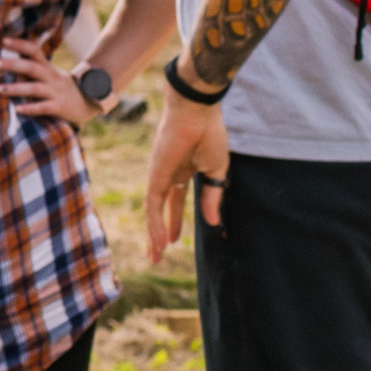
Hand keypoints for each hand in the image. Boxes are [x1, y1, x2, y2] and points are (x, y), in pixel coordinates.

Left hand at [0, 37, 98, 124]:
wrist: (91, 104)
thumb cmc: (61, 88)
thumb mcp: (51, 74)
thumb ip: (32, 68)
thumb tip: (5, 60)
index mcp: (48, 68)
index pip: (34, 51)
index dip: (20, 44)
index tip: (4, 40)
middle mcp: (52, 78)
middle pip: (32, 67)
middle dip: (13, 64)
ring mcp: (56, 92)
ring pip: (35, 88)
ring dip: (16, 88)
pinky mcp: (60, 108)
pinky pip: (43, 108)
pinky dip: (30, 108)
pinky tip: (16, 109)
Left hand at [145, 92, 229, 264]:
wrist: (197, 114)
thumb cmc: (210, 135)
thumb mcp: (216, 172)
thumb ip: (212, 197)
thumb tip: (212, 223)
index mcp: (184, 171)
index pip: (176, 202)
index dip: (175, 220)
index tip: (174, 240)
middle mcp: (169, 175)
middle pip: (160, 209)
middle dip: (159, 231)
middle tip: (156, 253)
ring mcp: (160, 176)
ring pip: (153, 211)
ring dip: (154, 234)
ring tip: (154, 256)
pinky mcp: (155, 176)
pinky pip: (153, 205)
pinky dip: (155, 224)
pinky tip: (159, 241)